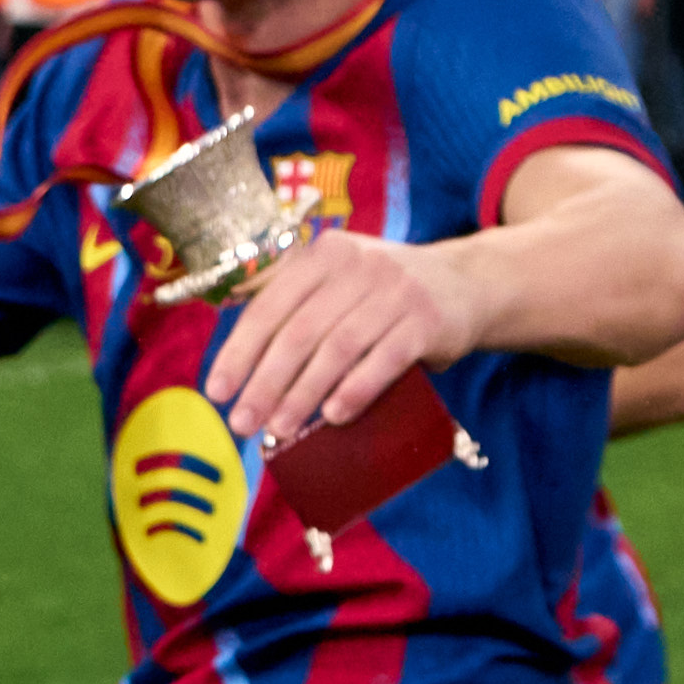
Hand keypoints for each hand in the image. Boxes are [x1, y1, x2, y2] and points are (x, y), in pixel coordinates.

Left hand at [193, 224, 466, 445]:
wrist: (466, 284)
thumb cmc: (385, 295)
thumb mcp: (340, 280)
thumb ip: (294, 304)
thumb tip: (236, 357)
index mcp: (324, 254)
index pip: (270, 306)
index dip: (239, 351)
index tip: (217, 391)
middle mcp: (356, 266)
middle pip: (299, 332)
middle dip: (265, 382)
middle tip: (243, 423)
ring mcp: (394, 292)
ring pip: (337, 349)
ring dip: (303, 394)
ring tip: (279, 429)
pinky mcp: (426, 321)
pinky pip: (384, 360)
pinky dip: (355, 390)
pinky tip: (333, 416)